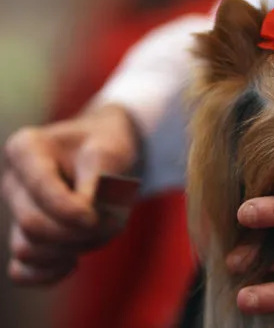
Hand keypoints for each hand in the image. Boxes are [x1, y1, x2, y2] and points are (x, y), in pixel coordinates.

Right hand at [1, 105, 138, 285]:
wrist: (109, 152)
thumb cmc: (109, 146)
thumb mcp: (111, 153)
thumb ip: (99, 184)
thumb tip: (86, 223)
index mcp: (27, 148)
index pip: (40, 187)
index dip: (69, 210)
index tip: (97, 218)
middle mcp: (14, 181)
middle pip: (34, 224)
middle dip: (77, 232)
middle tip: (113, 222)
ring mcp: (16, 210)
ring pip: (29, 248)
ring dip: (72, 249)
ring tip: (101, 231)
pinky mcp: (26, 236)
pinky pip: (21, 270)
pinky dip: (47, 274)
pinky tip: (73, 263)